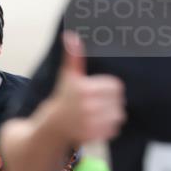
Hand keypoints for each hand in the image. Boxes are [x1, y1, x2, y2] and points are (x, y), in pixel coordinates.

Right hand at [51, 32, 126, 146]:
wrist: (52, 127)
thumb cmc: (63, 98)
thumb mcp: (68, 76)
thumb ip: (73, 56)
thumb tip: (70, 35)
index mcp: (84, 89)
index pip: (116, 87)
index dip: (108, 89)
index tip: (97, 92)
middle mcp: (87, 106)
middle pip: (118, 102)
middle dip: (110, 103)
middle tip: (96, 105)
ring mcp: (90, 123)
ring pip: (118, 116)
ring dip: (111, 115)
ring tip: (97, 115)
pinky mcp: (92, 136)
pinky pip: (114, 129)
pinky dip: (108, 128)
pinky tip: (96, 125)